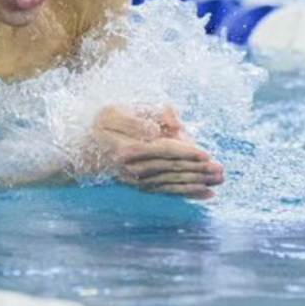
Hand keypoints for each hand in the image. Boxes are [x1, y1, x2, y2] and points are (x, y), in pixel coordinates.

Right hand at [84, 105, 224, 198]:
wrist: (83, 148)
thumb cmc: (103, 123)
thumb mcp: (114, 111)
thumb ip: (139, 117)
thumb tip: (156, 130)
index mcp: (128, 148)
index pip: (164, 149)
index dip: (186, 151)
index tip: (206, 154)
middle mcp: (133, 169)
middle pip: (172, 168)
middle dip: (198, 170)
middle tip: (221, 170)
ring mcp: (137, 181)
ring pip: (173, 182)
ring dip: (198, 182)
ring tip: (219, 181)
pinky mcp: (141, 187)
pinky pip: (168, 191)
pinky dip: (188, 193)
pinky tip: (206, 194)